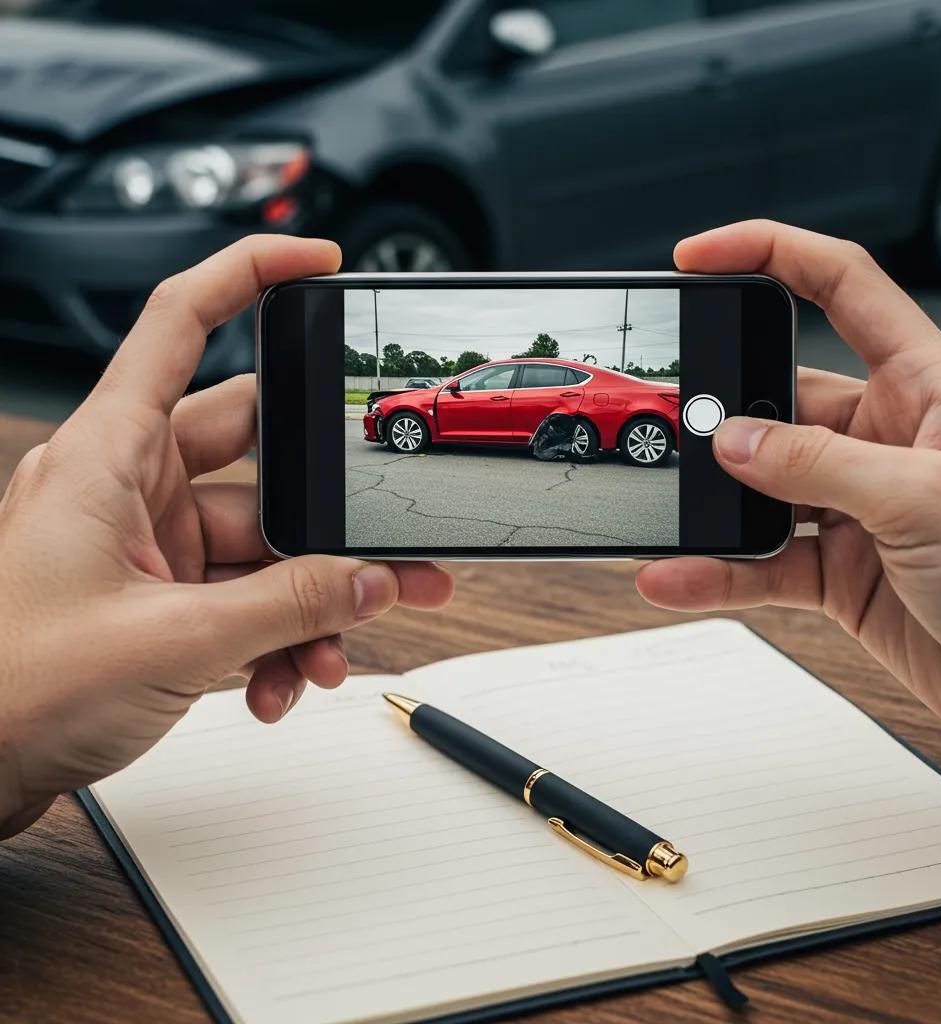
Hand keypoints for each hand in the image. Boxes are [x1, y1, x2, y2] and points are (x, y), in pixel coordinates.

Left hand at [0, 235, 452, 837]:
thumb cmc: (10, 688)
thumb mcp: (169, 640)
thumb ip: (287, 606)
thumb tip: (369, 581)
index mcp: (109, 453)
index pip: (180, 323)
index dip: (250, 275)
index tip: (318, 264)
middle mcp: (132, 485)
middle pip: (262, 457)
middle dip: (332, 513)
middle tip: (394, 546)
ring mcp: (151, 543)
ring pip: (266, 544)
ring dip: (310, 599)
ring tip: (333, 650)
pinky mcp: (164, 595)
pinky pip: (246, 595)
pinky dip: (275, 636)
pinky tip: (279, 681)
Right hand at [637, 220, 940, 759]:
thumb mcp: (925, 499)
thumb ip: (819, 464)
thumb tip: (736, 440)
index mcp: (925, 387)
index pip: (842, 287)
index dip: (770, 255)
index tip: (701, 257)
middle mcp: (885, 439)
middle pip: (781, 397)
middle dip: (723, 411)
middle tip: (673, 424)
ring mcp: (857, 506)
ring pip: (761, 488)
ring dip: (712, 505)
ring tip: (666, 510)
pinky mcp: (839, 570)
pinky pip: (761, 561)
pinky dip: (718, 569)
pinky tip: (680, 574)